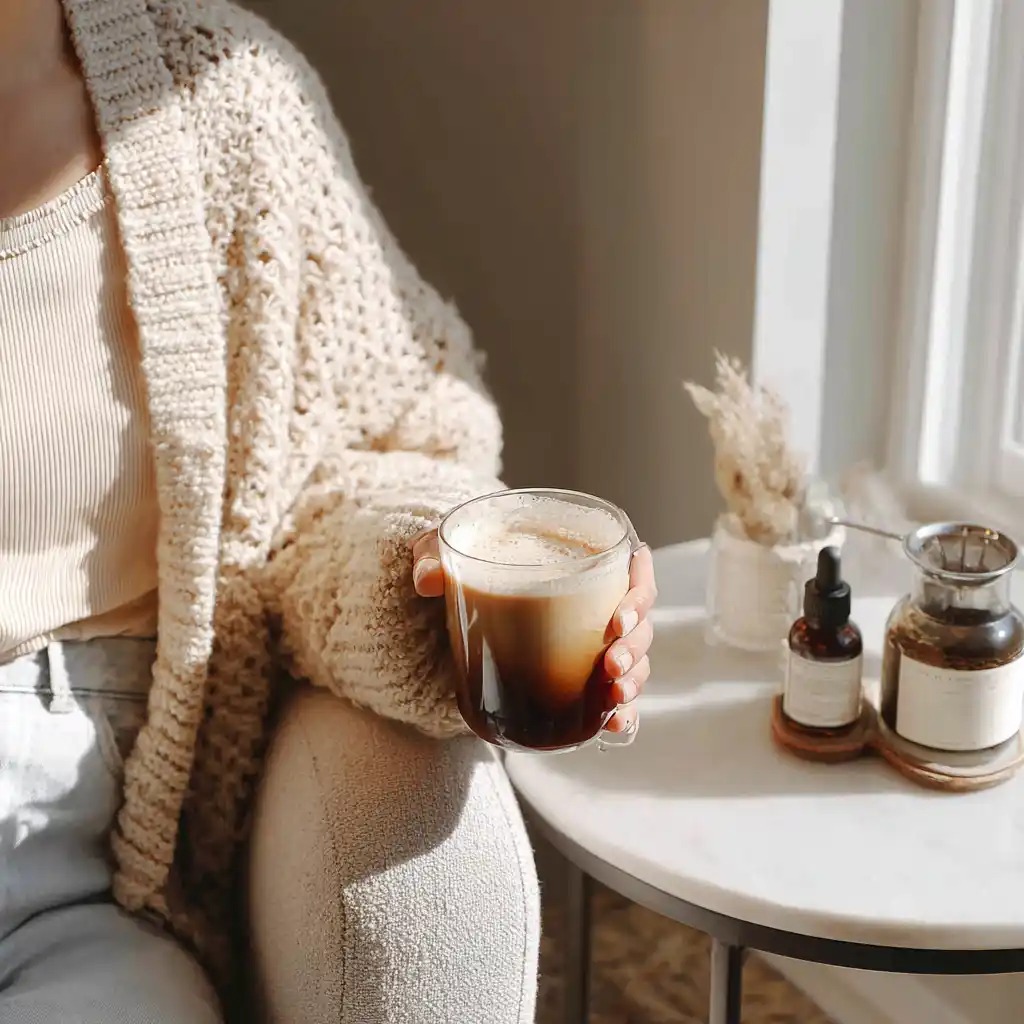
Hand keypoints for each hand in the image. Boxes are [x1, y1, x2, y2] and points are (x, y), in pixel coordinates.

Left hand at [412, 530, 656, 738]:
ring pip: (634, 660)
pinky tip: (615, 725)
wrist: (455, 599)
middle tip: (611, 665)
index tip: (619, 618)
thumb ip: (434, 558)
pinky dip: (620, 712)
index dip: (639, 592)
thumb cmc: (466, 562)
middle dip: (635, 647)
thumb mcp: (446, 551)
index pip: (633, 570)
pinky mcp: (579, 676)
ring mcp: (592, 641)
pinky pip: (613, 695)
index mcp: (580, 559)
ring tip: (613, 695)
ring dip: (633, 680)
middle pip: (639, 622)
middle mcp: (596, 600)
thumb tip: (428, 579)